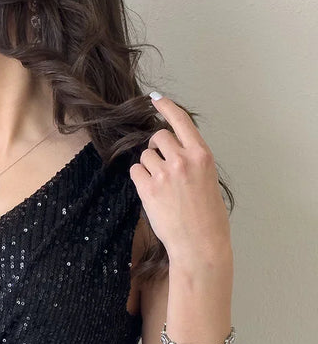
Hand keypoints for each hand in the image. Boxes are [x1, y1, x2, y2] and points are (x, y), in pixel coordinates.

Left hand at [129, 94, 231, 266]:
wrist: (200, 244)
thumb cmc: (209, 218)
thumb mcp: (208, 181)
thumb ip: (193, 162)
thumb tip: (175, 152)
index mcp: (202, 155)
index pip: (181, 121)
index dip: (166, 107)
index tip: (155, 99)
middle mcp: (183, 159)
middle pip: (158, 136)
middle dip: (156, 146)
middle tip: (160, 162)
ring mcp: (164, 173)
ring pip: (145, 154)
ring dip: (148, 165)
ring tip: (159, 185)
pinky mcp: (148, 188)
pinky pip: (135, 171)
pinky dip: (140, 178)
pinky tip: (151, 192)